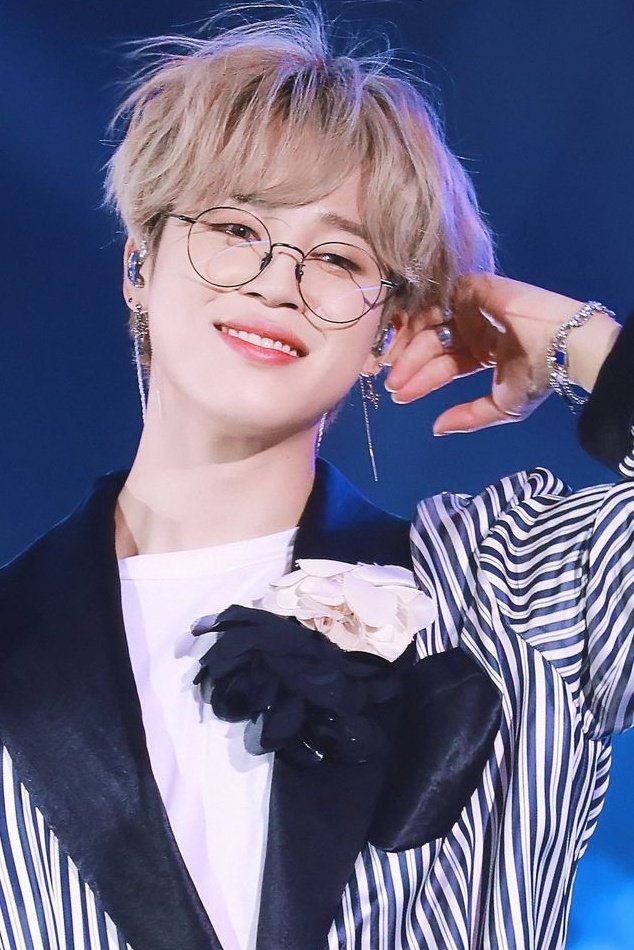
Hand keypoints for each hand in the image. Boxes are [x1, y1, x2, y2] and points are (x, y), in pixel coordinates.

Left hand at [383, 274, 618, 434]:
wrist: (561, 345)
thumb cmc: (538, 376)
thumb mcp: (501, 406)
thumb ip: (468, 417)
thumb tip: (436, 429)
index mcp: (482, 352)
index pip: (442, 366)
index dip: (420, 381)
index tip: (399, 395)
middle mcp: (473, 329)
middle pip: (431, 346)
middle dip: (409, 365)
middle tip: (391, 382)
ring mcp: (471, 306)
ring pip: (430, 324)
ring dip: (411, 345)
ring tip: (395, 367)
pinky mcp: (472, 287)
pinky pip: (438, 300)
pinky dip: (420, 315)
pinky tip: (406, 335)